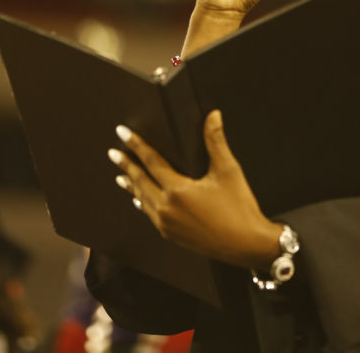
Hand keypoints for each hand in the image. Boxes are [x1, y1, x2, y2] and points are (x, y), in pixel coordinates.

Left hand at [107, 110, 280, 270]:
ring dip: (131, 185)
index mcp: (178, 190)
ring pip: (143, 199)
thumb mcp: (228, 171)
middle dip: (126, 165)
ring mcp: (167, 224)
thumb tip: (213, 115)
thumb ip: (216, 141)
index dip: (136, 145)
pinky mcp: (171, 235)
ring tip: (121, 176)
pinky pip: (150, 215)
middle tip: (113, 153)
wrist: (247, 245)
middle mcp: (167, 208)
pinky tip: (138, 200)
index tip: (122, 132)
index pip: (151, 161)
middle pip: (140, 181)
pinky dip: (142, 203)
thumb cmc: (239, 207)